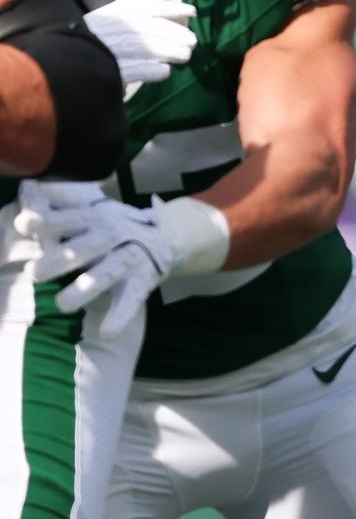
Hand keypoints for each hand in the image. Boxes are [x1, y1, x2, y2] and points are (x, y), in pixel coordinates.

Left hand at [18, 195, 189, 336]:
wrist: (168, 235)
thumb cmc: (115, 224)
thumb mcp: (93, 208)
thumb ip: (62, 202)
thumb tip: (26, 186)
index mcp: (97, 218)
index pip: (70, 218)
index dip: (48, 222)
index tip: (23, 224)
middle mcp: (114, 236)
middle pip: (86, 247)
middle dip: (61, 260)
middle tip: (34, 273)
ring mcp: (129, 260)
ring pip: (106, 274)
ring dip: (85, 289)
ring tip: (63, 304)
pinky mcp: (141, 283)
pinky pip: (130, 301)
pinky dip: (120, 316)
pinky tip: (108, 332)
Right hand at [83, 0, 196, 86]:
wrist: (62, 68)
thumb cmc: (97, 46)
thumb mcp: (115, 27)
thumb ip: (142, 22)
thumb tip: (181, 20)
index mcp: (108, 15)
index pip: (140, 6)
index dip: (168, 8)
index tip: (192, 11)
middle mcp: (102, 27)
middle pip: (142, 26)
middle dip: (171, 32)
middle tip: (193, 41)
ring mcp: (99, 48)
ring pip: (137, 46)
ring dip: (165, 50)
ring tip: (186, 56)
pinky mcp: (99, 70)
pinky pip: (126, 69)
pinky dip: (147, 70)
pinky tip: (164, 72)